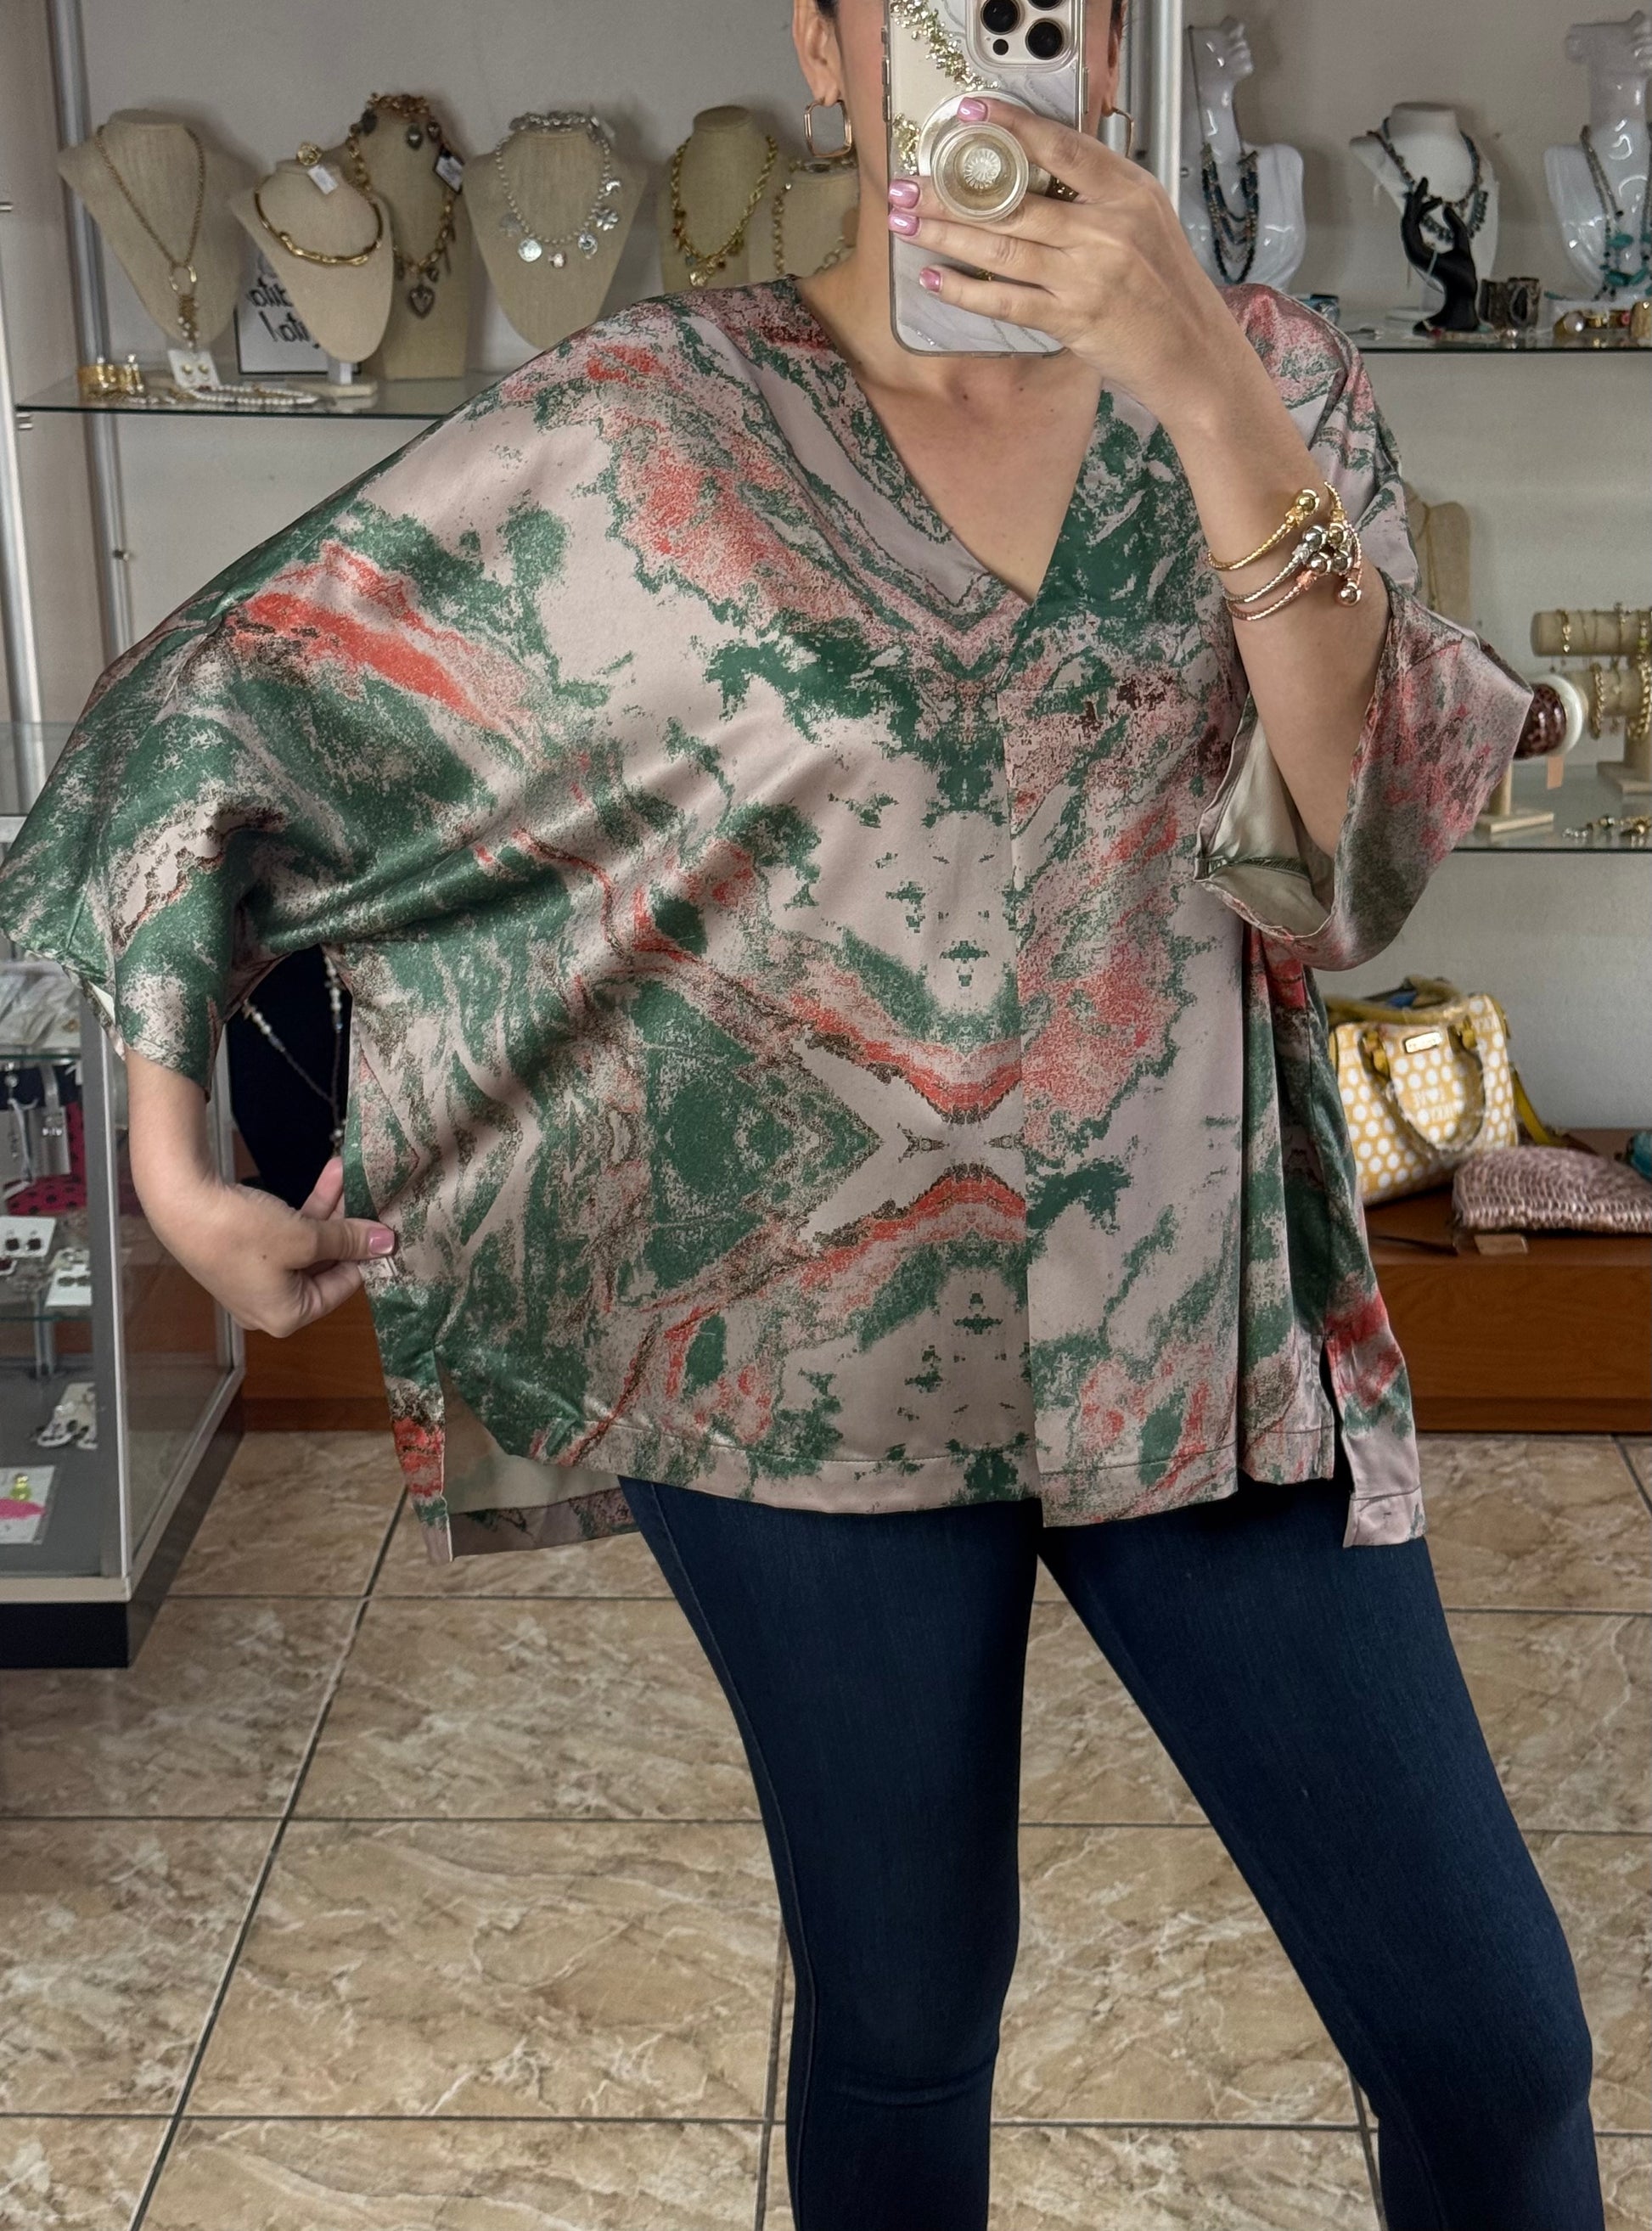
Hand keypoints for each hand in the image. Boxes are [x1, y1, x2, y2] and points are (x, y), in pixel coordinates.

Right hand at [145, 1155, 395, 1337]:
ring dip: (329, 1209)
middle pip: (325, 1264)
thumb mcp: (304, 1237)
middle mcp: (270, 1305)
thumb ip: (348, 1240)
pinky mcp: (243, 1253)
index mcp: (287, 1316)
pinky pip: (285, 1234)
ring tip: (348, 1174)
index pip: (343, 1287)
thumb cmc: (241, 1231)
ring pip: (307, 1244)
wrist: (180, 1202)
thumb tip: (387, 1243)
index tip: (385, 1226)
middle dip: (346, 1224)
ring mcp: (255, 1279)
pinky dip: (305, 1209)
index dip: (364, 1254)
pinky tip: (327, 1177)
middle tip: (368, 1194)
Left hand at [885, 98, 1244, 428]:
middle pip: (1015, 201)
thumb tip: (1038, 179)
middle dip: (951, 193)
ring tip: (908, 224)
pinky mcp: (1073, 317)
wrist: (1194, 354)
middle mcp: (1108, 227)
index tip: (969, 116)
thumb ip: (1100, 199)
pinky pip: (1006, 300)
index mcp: (1128, 192)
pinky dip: (966, 290)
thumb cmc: (1166, 290)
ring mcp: (1088, 273)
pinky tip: (935, 278)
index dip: (1010, 128)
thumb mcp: (1146, 224)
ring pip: (1002, 247)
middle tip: (908, 187)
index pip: (1060, 146)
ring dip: (946, 235)